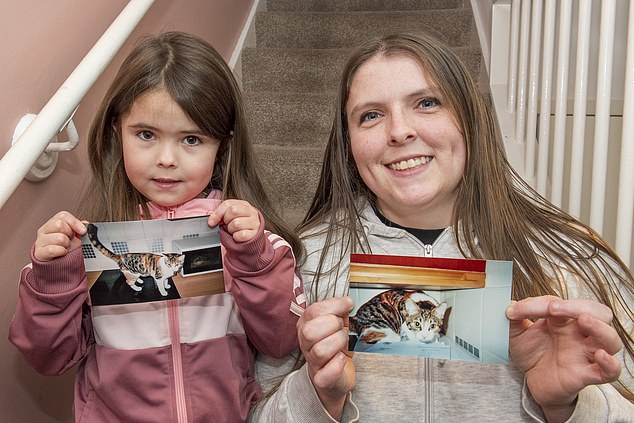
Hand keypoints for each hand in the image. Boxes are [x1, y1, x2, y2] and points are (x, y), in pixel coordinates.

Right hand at [34, 211, 86, 261]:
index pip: (63, 216)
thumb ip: (79, 228)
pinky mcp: (39, 252)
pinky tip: (62, 252)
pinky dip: (61, 252)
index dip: (75, 223)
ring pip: (59, 238)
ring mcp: (40, 241)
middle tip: (70, 240)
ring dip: (66, 244)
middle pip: (59, 224)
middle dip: (70, 234)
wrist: (55, 262)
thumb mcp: (73, 236)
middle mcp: (44, 230)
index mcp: (53, 223)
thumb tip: (85, 223)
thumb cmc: (64, 247)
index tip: (83, 231)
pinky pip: (53, 249)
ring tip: (65, 247)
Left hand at [207, 199, 259, 242]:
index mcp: (243, 204)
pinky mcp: (254, 233)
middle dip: (226, 220)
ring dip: (231, 229)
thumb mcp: (229, 216)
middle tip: (227, 224)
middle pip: (233, 211)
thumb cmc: (239, 224)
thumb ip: (220, 213)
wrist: (251, 235)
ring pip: (236, 223)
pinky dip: (236, 237)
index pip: (227, 204)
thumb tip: (210, 213)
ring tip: (233, 230)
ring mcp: (254, 222)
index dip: (217, 213)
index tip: (211, 222)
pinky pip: (241, 235)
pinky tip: (237, 235)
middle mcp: (251, 211)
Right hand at [297, 296, 355, 419]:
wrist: (338, 375)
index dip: (334, 306)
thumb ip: (340, 311)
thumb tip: (347, 302)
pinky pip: (327, 373)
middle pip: (310, 331)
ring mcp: (312, 362)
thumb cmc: (337, 346)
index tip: (348, 305)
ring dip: (337, 343)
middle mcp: (306, 343)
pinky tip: (342, 359)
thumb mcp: (338, 324)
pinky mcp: (321, 379)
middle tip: (342, 328)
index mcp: (307, 325)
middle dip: (333, 325)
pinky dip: (338, 365)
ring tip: (344, 342)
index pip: (313, 311)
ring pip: (319, 351)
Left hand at [506, 295, 622, 421]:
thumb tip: (508, 305)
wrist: (533, 382)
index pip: (560, 303)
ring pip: (611, 339)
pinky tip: (600, 356)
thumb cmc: (532, 354)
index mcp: (564, 319)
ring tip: (583, 321)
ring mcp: (586, 354)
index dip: (538, 304)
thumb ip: (513, 318)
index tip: (515, 311)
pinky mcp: (587, 375)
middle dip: (579, 306)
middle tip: (554, 308)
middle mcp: (579, 334)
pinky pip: (610, 371)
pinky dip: (611, 364)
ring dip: (600, 328)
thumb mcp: (516, 334)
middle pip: (598, 313)